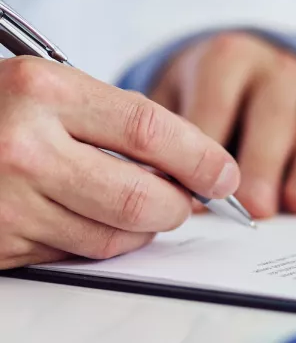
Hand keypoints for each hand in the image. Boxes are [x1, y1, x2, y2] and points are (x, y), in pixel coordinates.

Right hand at [0, 56, 239, 267]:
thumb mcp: (47, 87)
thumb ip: (117, 121)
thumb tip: (195, 164)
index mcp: (43, 90)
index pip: (151, 131)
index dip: (202, 158)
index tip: (225, 175)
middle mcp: (23, 148)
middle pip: (143, 199)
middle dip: (179, 207)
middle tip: (188, 201)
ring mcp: (8, 203)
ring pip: (114, 238)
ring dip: (142, 230)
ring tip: (139, 207)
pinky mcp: (0, 244)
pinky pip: (76, 256)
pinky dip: (99, 242)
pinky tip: (89, 217)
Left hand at [149, 32, 295, 218]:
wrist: (263, 71)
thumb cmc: (212, 98)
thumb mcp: (179, 96)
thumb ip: (169, 135)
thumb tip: (157, 186)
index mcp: (228, 59)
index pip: (216, 102)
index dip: (206, 148)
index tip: (195, 191)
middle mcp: (277, 71)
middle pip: (272, 117)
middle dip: (264, 163)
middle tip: (256, 206)